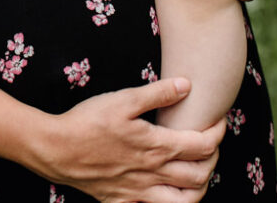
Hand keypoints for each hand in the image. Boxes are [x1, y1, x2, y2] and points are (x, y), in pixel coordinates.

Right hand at [32, 77, 223, 201]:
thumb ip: (157, 93)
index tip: (220, 121)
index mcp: (157, 147)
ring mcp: (139, 192)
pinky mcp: (123, 202)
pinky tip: (166, 192)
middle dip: (213, 161)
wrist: (56, 150)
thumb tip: (186, 85)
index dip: (217, 133)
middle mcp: (154, 174)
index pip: (202, 145)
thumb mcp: (123, 99)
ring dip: (199, 189)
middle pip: (200, 176)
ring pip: (184, 202)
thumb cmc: (89, 121)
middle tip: (211, 145)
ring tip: (198, 172)